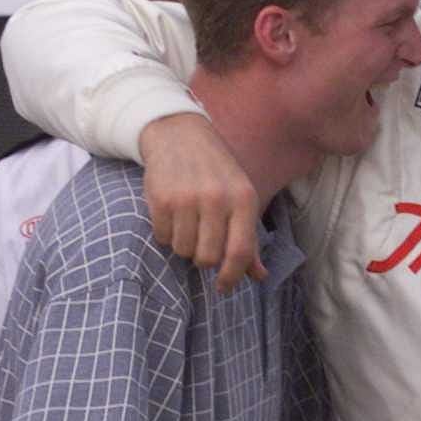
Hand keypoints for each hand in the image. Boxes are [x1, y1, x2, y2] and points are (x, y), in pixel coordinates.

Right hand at [140, 113, 264, 291]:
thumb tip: (260, 276)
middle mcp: (217, 198)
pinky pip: (162, 237)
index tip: (223, 287)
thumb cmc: (216, 171)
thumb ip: (249, 238)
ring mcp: (187, 198)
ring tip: (187, 224)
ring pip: (183, 250)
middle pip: (208, 257)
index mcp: (244, 199)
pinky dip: (165, 233)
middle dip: (203, 259)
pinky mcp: (161, 199)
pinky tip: (172, 215)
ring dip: (184, 245)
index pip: (240, 251)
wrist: (179, 133)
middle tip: (201, 244)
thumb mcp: (240, 197)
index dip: (231, 276)